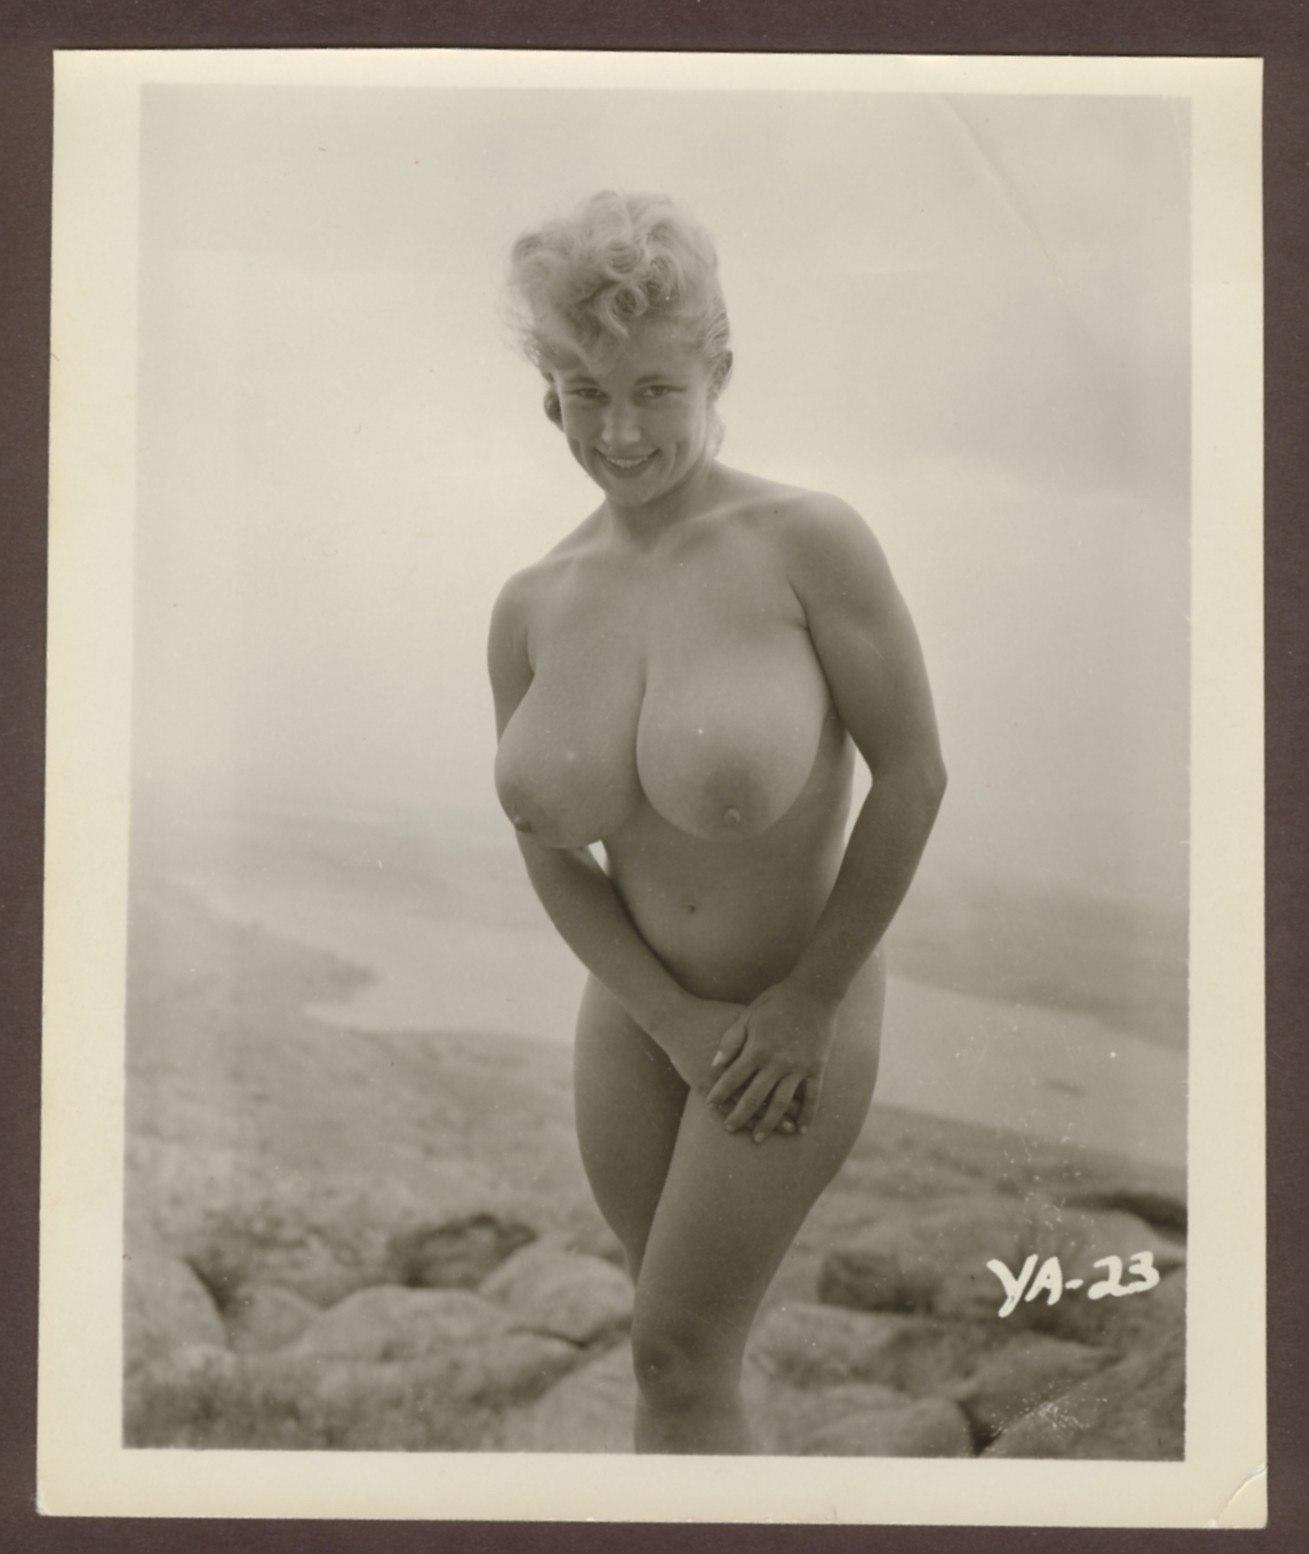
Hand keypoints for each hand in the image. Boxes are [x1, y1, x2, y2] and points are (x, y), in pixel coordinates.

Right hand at [650, 993, 802, 1135]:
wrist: (678, 1019)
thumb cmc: (712, 1014)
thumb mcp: (742, 1016)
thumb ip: (763, 1030)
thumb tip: (784, 1036)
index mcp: (754, 1050)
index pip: (776, 1077)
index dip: (791, 1092)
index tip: (802, 1105)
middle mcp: (740, 1068)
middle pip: (765, 1095)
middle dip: (780, 1113)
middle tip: (792, 1128)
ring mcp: (720, 1080)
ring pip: (745, 1106)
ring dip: (760, 1121)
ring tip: (767, 1134)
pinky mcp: (703, 1086)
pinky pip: (723, 1108)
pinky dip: (735, 1119)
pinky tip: (745, 1129)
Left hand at [705, 980, 838, 1140]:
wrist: (814, 991)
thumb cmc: (777, 1000)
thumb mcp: (747, 1014)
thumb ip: (731, 1040)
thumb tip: (715, 1063)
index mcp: (758, 1048)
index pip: (733, 1078)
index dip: (719, 1092)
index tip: (709, 1104)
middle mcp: (778, 1062)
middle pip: (755, 1097)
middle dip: (740, 1115)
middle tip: (730, 1129)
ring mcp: (799, 1066)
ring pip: (782, 1103)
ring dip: (769, 1123)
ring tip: (759, 1138)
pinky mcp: (817, 1067)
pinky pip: (813, 1097)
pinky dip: (807, 1115)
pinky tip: (799, 1130)